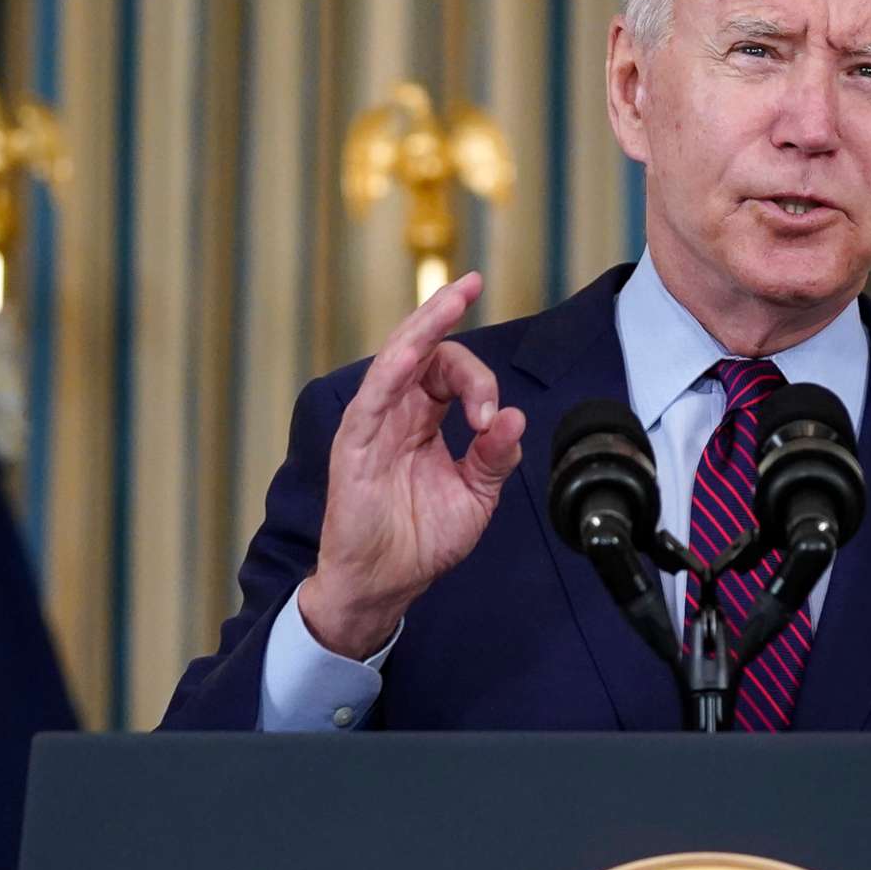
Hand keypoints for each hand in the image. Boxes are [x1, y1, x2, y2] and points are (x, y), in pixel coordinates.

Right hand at [301, 273, 526, 656]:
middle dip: (445, 312)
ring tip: (451, 300)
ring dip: (424, 327)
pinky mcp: (355, 448)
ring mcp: (373, 426)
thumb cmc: (422, 541)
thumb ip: (495, 457)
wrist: (386, 584)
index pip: (449, 372)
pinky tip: (410, 354)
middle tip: (471, 284)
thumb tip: (515, 418)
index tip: (492, 421)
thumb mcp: (475, 496)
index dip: (480, 383)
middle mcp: (397, 414)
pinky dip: (391, 374)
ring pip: (395, 360)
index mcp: (423, 419)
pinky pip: (371, 402)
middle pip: (421, 350)